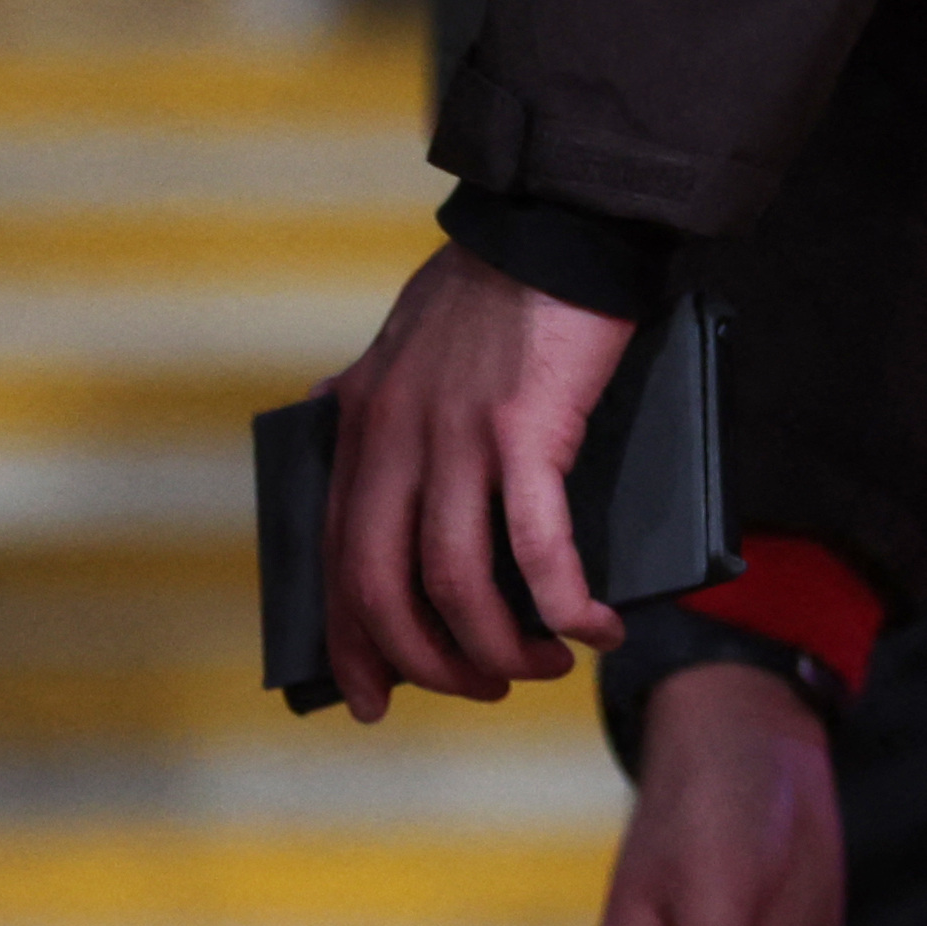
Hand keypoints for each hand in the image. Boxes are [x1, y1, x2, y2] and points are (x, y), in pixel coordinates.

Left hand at [322, 245, 634, 713]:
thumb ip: (366, 395)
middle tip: (475, 688)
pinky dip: (565, 604)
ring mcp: (458, 439)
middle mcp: (396, 441)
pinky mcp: (527, 433)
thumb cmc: (488, 289)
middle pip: (386, 590)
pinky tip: (593, 629)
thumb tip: (333, 420)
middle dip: (430, 662)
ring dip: (499, 647)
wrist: (556, 226)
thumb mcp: (394, 344)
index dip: (351, 644)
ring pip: (457, 584)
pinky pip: (537, 550)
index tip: (367, 699)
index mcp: (360, 429)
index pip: (337, 562)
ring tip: (539, 667)